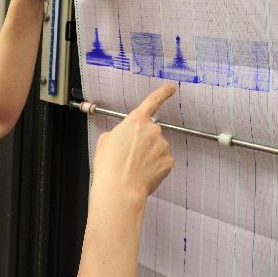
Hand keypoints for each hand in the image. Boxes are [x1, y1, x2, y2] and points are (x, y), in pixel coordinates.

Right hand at [90, 84, 175, 203]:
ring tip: (133, 167)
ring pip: (157, 147)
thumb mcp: (105, 141)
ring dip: (148, 154)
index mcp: (136, 121)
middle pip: (151, 131)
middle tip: (129, 155)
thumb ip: (119, 132)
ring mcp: (162, 145)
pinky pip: (162, 160)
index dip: (163, 92)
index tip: (172, 87)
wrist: (120, 189)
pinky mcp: (168, 161)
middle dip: (143, 141)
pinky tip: (143, 173)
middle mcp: (152, 130)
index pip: (153, 101)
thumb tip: (124, 137)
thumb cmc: (109, 166)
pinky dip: (154, 166)